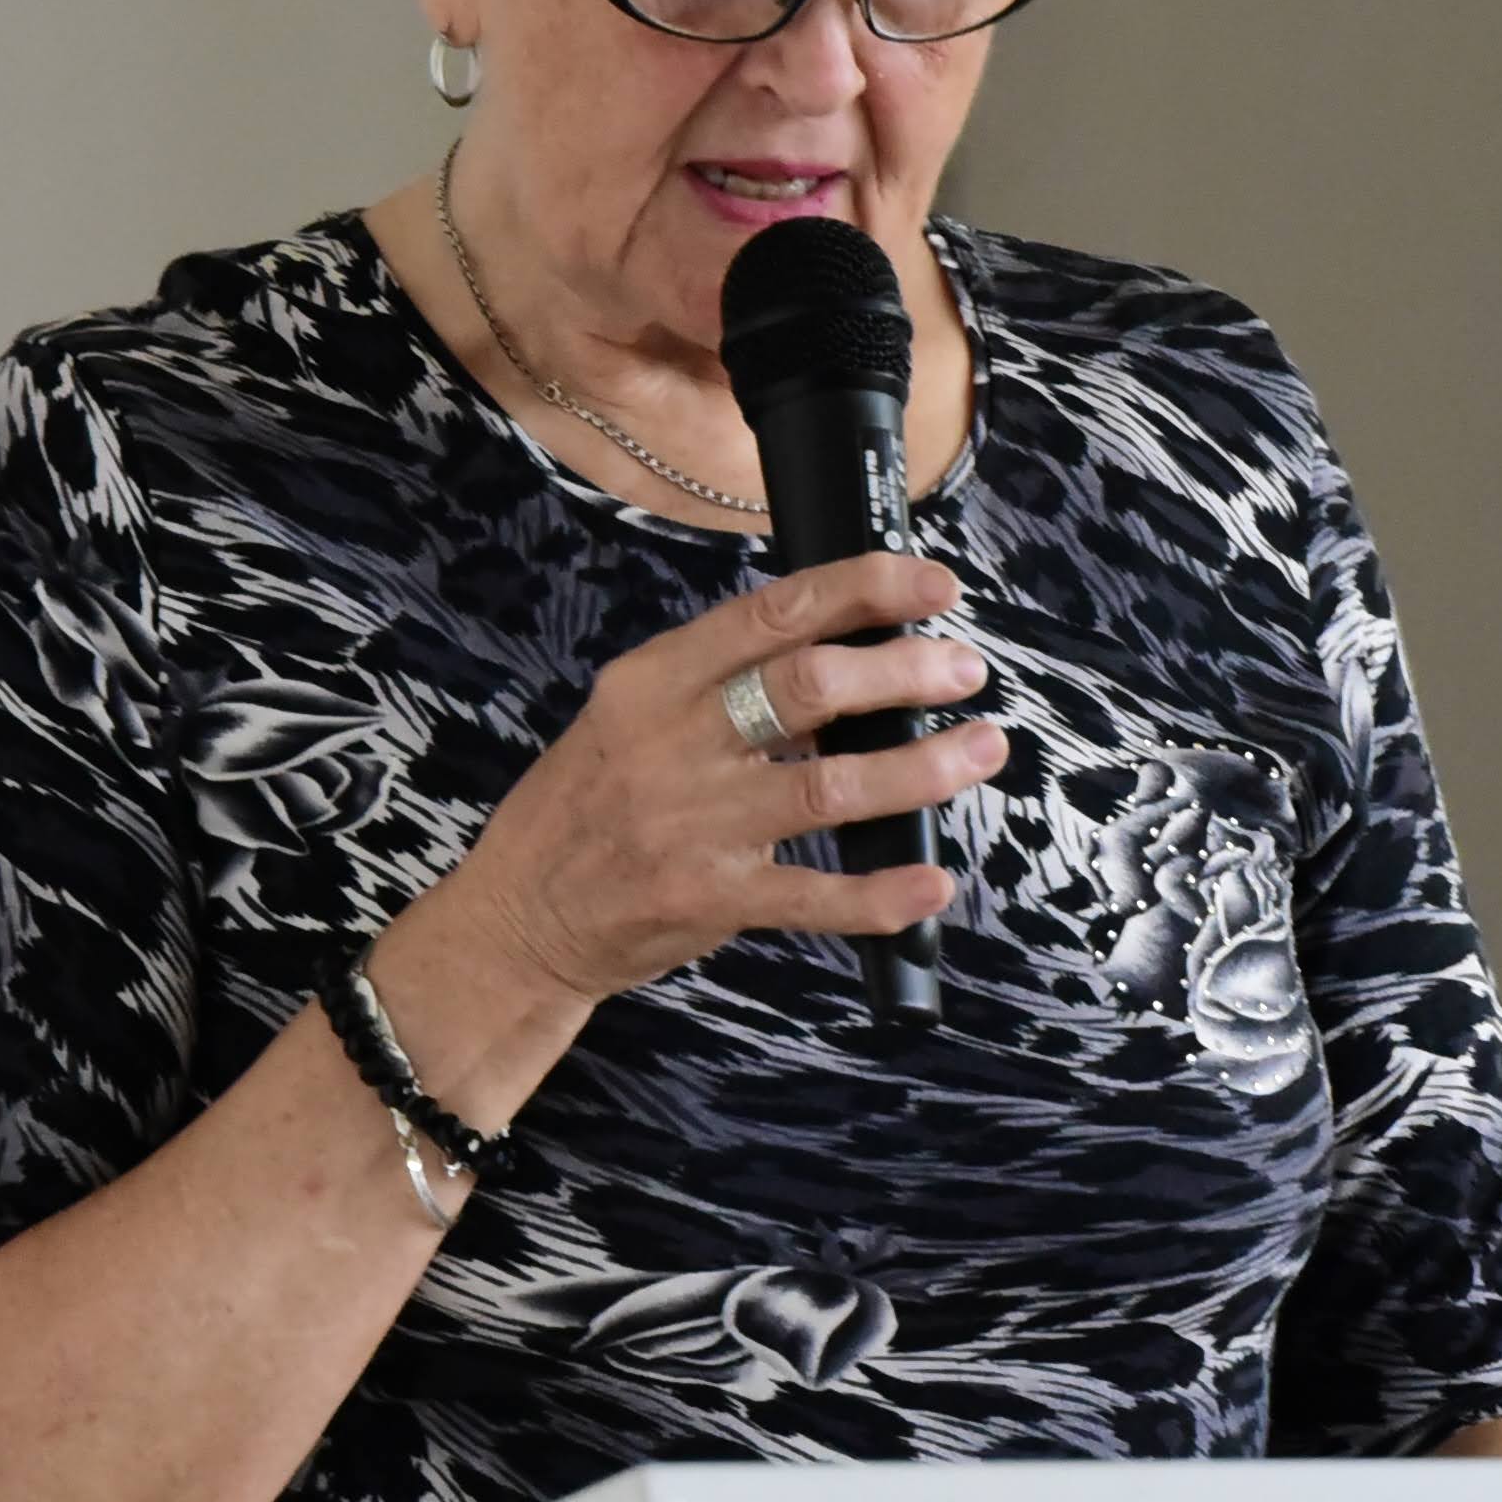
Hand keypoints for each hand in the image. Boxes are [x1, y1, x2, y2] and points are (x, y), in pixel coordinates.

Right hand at [433, 553, 1008, 1005]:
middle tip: (967, 672)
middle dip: (908, 672)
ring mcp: (691, 823)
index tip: (934, 587)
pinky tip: (932, 882)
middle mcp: (673, 742)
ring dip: (923, 768)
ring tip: (981, 750)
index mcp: (655, 679)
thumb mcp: (633, 718)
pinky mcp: (708, 899)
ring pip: (830, 787)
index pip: (774, 611)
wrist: (519, 914)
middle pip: (812, 686)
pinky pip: (813, 898)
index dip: (866, 589)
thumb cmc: (589, 807)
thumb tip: (848, 654)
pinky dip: (882, 894)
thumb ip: (723, 685)